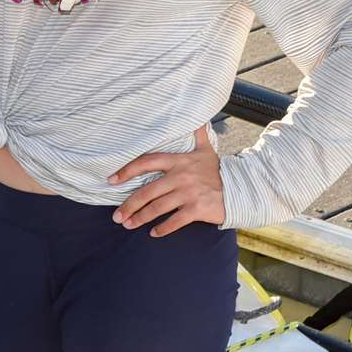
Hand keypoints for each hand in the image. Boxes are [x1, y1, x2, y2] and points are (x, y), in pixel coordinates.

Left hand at [109, 125, 225, 236]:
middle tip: (117, 216)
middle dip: (129, 205)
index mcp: (179, 161)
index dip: (127, 170)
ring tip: (128, 225)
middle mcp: (181, 176)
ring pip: (158, 208)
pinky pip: (175, 221)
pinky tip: (153, 233)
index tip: (112, 180)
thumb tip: (197, 117)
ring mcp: (188, 194)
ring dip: (140, 218)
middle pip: (148, 191)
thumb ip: (198, 134)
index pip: (147, 163)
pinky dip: (163, 229)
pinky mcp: (197, 209)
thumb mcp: (206, 150)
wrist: (239, 188)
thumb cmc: (217, 170)